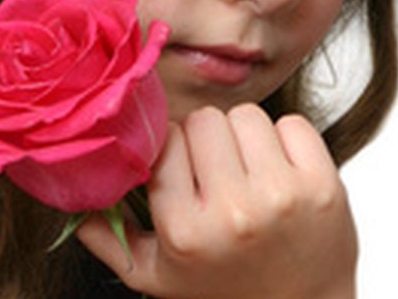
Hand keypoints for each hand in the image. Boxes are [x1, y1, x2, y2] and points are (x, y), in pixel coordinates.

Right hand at [77, 104, 357, 298]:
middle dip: (204, 140)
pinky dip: (284, 139)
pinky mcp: (324, 186)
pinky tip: (279, 169)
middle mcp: (233, 211)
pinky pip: (292, 123)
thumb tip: (74, 200)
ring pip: (244, 116)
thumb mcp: (155, 277)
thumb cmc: (223, 290)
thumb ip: (108, 239)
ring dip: (242, 136)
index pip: (162, 144)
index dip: (168, 150)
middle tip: (214, 169)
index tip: (178, 166)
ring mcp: (282, 196)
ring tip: (247, 170)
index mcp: (185, 230)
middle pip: (203, 121)